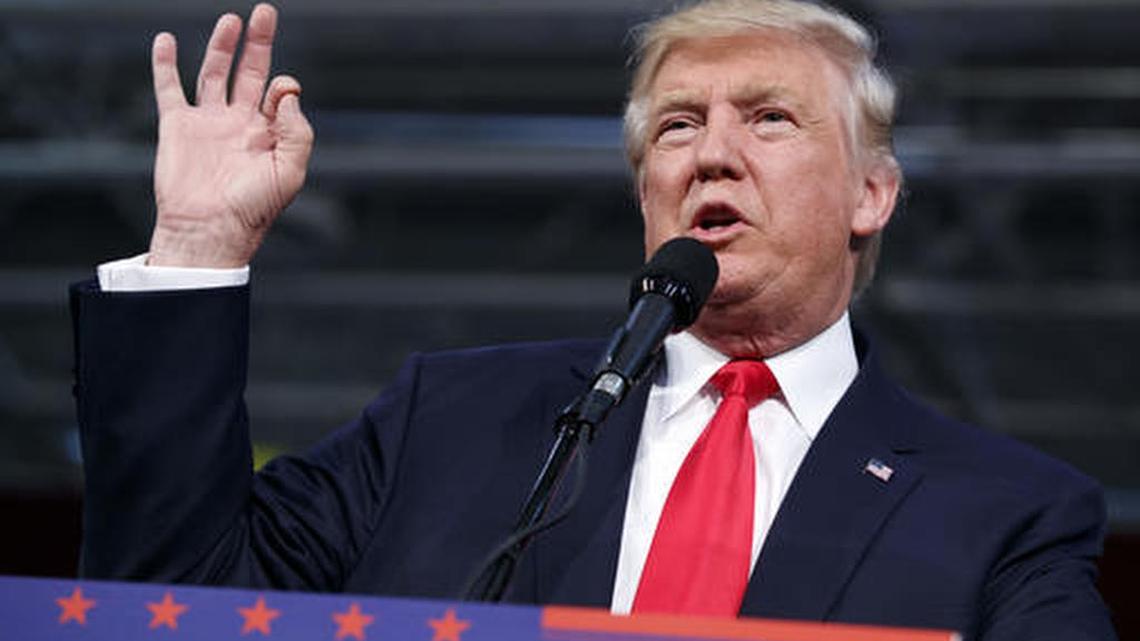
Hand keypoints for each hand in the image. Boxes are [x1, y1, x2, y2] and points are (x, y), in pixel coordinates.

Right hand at [148, 3, 312, 267]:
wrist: (209, 230)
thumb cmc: (252, 210)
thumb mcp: (289, 173)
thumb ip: (297, 132)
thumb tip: (287, 93)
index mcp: (269, 133)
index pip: (279, 93)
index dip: (283, 86)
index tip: (279, 94)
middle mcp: (239, 123)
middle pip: (250, 72)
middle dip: (258, 43)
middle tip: (265, 12)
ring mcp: (208, 122)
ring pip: (214, 74)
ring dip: (222, 46)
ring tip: (232, 20)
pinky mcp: (177, 126)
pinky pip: (169, 89)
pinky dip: (165, 65)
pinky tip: (167, 41)